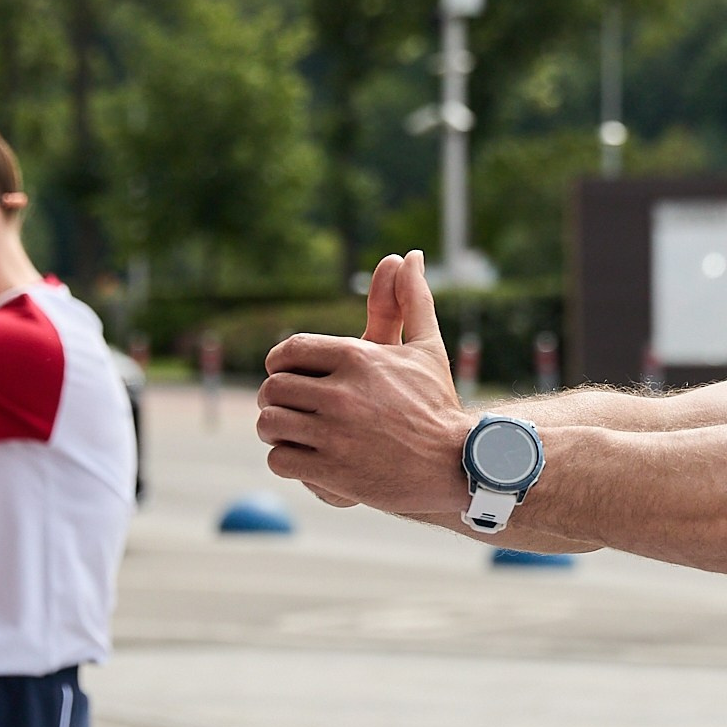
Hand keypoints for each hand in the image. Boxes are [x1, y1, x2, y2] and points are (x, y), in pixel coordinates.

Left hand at [256, 250, 469, 515]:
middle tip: (290, 409)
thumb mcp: (426, 348)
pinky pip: (280, 459)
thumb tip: (409, 255)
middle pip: (272, 388)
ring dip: (276, 430)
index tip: (288, 376)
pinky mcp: (332, 471)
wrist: (457, 465)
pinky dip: (287, 460)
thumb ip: (410, 299)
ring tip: (293, 433)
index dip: (281, 364)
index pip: (289, 351)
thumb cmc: (438, 404)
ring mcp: (335, 434)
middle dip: (276, 399)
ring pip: (270, 424)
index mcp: (357, 357)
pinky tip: (305, 459)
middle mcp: (342, 393)